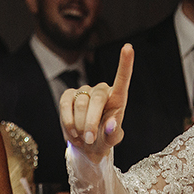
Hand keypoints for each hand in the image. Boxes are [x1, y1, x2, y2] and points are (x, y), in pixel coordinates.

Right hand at [60, 44, 133, 162]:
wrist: (86, 146)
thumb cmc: (103, 139)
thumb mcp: (111, 140)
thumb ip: (113, 134)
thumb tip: (110, 124)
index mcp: (117, 98)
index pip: (122, 79)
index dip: (125, 63)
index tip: (128, 47)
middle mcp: (102, 90)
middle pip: (98, 98)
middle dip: (92, 121)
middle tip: (90, 139)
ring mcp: (84, 91)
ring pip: (81, 104)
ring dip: (80, 125)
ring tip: (83, 138)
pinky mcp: (69, 96)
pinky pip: (66, 104)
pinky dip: (68, 121)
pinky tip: (73, 132)